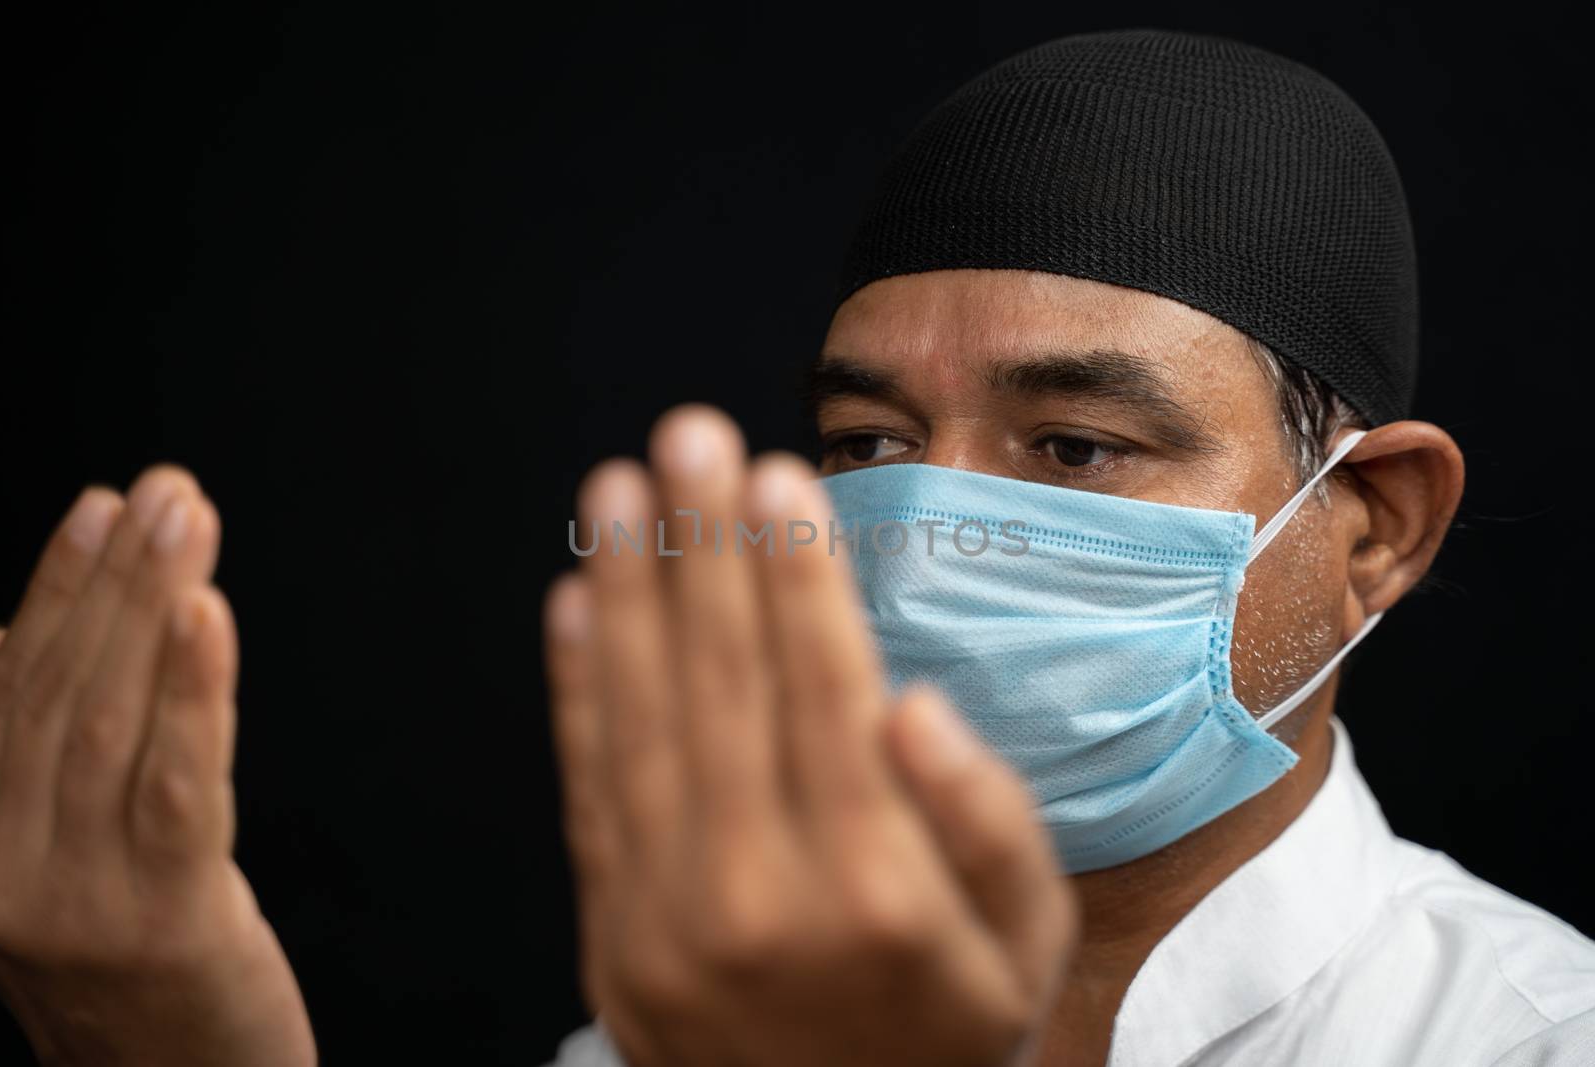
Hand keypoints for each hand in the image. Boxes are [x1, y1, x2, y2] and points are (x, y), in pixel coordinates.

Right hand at [0, 468, 314, 1065]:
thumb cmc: (121, 942)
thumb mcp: (51, 847)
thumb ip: (26, 750)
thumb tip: (7, 630)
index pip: (9, 688)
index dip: (55, 590)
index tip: (103, 504)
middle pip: (58, 692)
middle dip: (115, 579)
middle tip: (168, 491)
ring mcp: (71, 900)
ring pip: (109, 723)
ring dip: (150, 608)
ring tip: (188, 520)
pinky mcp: (160, 919)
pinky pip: (177, 786)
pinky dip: (194, 692)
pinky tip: (210, 615)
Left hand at [543, 405, 1077, 1066]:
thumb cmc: (950, 1030)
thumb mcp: (1029, 943)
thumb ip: (987, 826)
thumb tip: (912, 705)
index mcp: (877, 887)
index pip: (825, 693)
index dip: (795, 578)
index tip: (776, 477)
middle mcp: (761, 895)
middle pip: (725, 686)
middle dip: (705, 547)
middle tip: (689, 433)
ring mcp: (669, 918)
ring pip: (644, 721)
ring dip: (631, 591)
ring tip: (621, 486)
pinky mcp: (612, 932)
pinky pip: (589, 790)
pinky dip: (579, 690)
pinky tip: (578, 602)